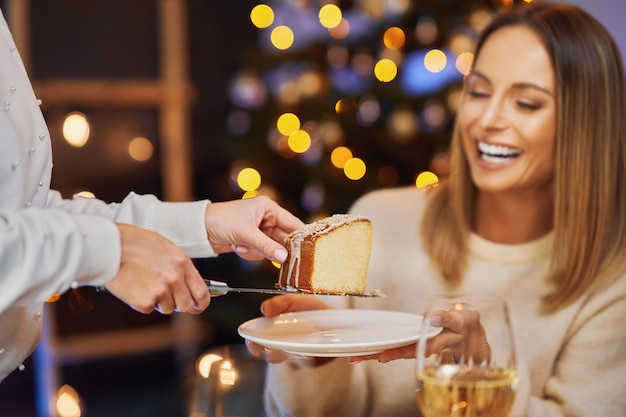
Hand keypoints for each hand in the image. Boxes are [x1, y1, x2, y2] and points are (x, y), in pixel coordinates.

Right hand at [105, 223, 210, 314]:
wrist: (110, 246)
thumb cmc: (135, 243)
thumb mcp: (165, 248)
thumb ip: (179, 265)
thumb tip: (187, 281)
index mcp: (182, 263)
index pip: (201, 292)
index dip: (201, 302)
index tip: (198, 305)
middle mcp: (174, 279)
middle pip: (186, 305)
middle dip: (179, 304)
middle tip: (168, 297)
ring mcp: (160, 292)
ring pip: (168, 308)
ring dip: (159, 302)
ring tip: (146, 285)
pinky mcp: (144, 302)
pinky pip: (149, 309)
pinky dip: (143, 302)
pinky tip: (135, 287)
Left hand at [204, 196, 303, 262]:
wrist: (199, 228)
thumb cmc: (221, 220)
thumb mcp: (246, 233)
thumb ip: (267, 246)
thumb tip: (284, 257)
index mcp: (268, 208)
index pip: (291, 222)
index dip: (299, 235)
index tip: (307, 249)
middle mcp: (265, 217)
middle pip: (281, 238)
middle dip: (272, 248)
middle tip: (276, 258)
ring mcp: (258, 230)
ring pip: (270, 248)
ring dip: (256, 251)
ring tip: (242, 245)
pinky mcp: (250, 240)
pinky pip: (259, 252)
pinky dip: (249, 253)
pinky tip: (237, 247)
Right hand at [246, 294, 331, 363]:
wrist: (333, 315)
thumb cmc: (309, 308)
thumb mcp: (293, 301)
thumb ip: (279, 303)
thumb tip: (264, 309)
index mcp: (274, 331)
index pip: (258, 340)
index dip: (253, 343)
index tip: (253, 344)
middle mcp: (283, 345)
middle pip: (271, 355)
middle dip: (270, 354)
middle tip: (272, 350)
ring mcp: (297, 353)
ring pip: (289, 359)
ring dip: (288, 355)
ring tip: (291, 348)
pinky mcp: (312, 359)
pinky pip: (306, 362)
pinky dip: (306, 357)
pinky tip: (308, 351)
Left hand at [351, 304, 489, 363]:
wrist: (470, 328)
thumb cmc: (466, 323)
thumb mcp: (462, 318)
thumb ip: (449, 318)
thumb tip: (433, 318)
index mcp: (433, 344)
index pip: (410, 350)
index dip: (395, 353)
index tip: (380, 357)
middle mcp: (422, 347)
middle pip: (396, 353)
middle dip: (377, 355)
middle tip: (355, 358)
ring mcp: (418, 345)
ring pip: (394, 350)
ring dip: (376, 352)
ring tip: (356, 356)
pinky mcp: (415, 340)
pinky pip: (397, 345)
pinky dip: (384, 346)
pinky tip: (371, 348)